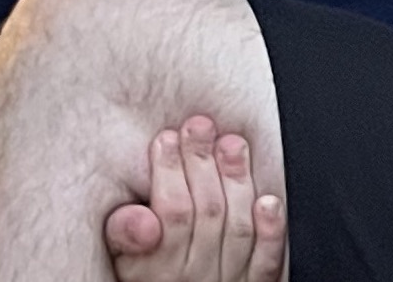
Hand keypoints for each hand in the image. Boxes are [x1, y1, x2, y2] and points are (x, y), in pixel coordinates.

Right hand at [106, 116, 284, 281]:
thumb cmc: (146, 277)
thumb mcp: (121, 259)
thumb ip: (124, 235)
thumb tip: (138, 216)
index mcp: (155, 271)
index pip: (171, 213)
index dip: (169, 171)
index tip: (167, 138)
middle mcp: (194, 278)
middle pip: (207, 211)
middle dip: (202, 162)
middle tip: (198, 126)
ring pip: (238, 228)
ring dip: (236, 180)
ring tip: (232, 143)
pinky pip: (267, 262)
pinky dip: (271, 230)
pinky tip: (268, 200)